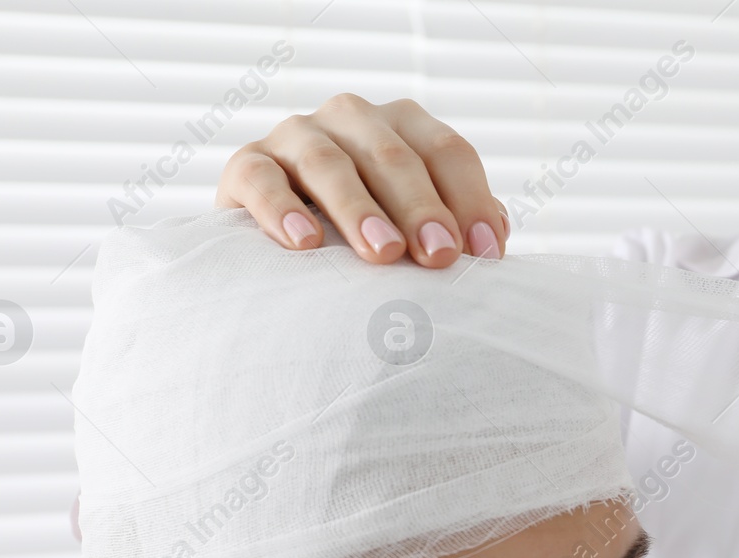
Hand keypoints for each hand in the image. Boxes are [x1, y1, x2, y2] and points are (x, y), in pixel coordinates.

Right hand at [217, 94, 507, 265]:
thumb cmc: (364, 238)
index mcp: (402, 127)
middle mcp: (350, 119)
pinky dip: (282, 208)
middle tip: (439, 256)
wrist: (278, 249)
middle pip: (392, 154)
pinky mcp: (246, 165)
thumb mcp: (412, 228)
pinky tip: (304, 244)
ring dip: (358, 208)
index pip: (446, 151)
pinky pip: (260, 178)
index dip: (470, 199)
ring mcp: (295, 136)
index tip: (484, 254)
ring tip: (382, 252)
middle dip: (420, 207)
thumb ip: (454, 225)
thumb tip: (491, 240)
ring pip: (329, 162)